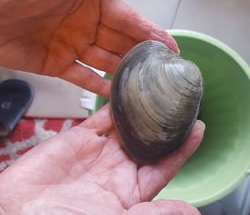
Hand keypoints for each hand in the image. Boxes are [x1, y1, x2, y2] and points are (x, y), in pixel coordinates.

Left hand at [0, 0, 177, 97]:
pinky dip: (98, 86)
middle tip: (163, 68)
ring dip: (123, 71)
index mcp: (91, 4)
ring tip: (145, 84)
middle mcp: (85, 26)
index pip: (127, 19)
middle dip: (141, 54)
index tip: (169, 44)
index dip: (149, 31)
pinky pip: (83, 78)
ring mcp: (73, 47)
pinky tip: (115, 93)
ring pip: (105, 61)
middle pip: (120, 42)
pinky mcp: (58, 65)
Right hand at [0, 104, 203, 214]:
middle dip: (163, 125)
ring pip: (126, 126)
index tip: (198, 128)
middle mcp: (116, 168)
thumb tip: (192, 214)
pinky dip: (113, 105)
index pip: (163, 166)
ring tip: (158, 95)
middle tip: (180, 105)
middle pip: (147, 142)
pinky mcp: (80, 137)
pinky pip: (101, 117)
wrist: (17, 211)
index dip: (181, 149)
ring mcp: (98, 151)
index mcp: (128, 190)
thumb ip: (151, 214)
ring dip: (141, 112)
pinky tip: (126, 92)